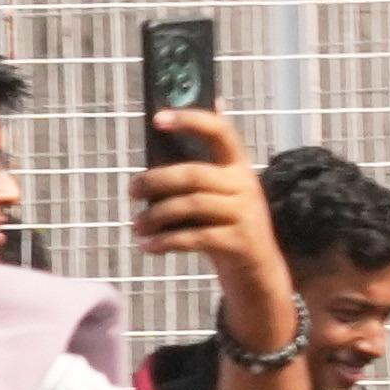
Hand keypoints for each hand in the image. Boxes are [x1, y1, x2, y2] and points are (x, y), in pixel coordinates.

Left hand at [132, 100, 291, 342]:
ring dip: (156, 215)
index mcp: (239, 166)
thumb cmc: (226, 226)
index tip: (158, 117)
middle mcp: (245, 185)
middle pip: (194, 174)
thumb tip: (167, 130)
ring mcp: (245, 214)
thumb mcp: (220, 195)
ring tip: (135, 225)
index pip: (220, 131)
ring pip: (191, 205)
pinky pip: (195, 238)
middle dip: (156, 180)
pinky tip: (146, 246)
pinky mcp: (238, 242)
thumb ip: (199, 169)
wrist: (258, 272)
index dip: (191, 120)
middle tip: (131, 190)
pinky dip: (165, 242)